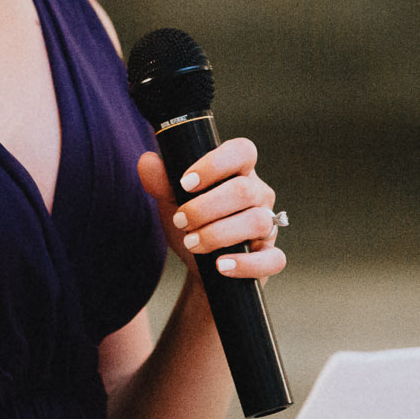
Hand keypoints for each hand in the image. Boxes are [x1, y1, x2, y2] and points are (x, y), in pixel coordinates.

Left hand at [137, 138, 285, 285]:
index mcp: (238, 172)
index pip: (241, 151)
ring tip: (192, 243)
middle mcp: (259, 194)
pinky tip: (220, 266)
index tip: (185, 183)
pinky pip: (271, 259)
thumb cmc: (192, 225)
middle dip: (205, 207)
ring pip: (257, 222)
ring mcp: (268, 225)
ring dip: (218, 234)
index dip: (215, 164)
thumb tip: (148, 161)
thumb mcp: (172, 202)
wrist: (199, 267)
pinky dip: (245, 264)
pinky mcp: (270, 256)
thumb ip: (161, 182)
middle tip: (180, 220)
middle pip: (244, 190)